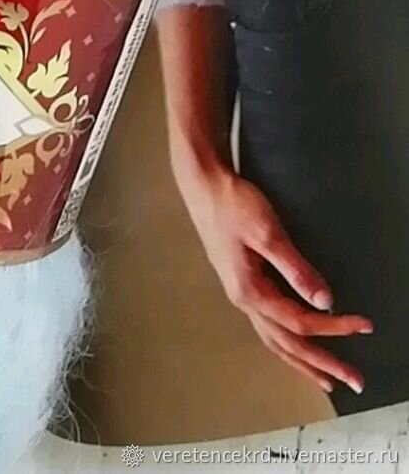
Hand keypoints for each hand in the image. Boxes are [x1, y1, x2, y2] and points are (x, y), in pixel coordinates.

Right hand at [177, 160, 371, 394]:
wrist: (202, 185)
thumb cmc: (234, 205)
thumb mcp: (268, 234)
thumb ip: (296, 269)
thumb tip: (326, 302)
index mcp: (250, 291)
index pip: (300, 321)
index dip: (335, 327)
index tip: (365, 326)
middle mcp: (243, 300)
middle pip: (286, 343)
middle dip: (321, 364)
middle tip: (354, 382)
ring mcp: (239, 293)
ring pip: (273, 339)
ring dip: (302, 361)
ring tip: (325, 378)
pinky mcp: (239, 283)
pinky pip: (267, 326)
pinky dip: (285, 344)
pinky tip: (292, 344)